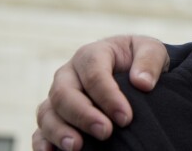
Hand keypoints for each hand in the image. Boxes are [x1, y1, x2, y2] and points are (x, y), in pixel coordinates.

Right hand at [32, 35, 169, 150]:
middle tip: (105, 132)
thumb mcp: (151, 50)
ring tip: (77, 147)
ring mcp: (58, 97)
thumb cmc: (140, 60)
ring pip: (48, 113)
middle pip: (65, 94)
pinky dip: (42, 142)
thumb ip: (150, 61)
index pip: (94, 74)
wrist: (132, 70)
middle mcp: (68, 75)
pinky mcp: (54, 117)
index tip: (126, 118)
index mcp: (91, 55)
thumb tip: (142, 83)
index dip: (108, 96)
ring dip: (59, 131)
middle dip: (84, 115)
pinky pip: (39, 130)